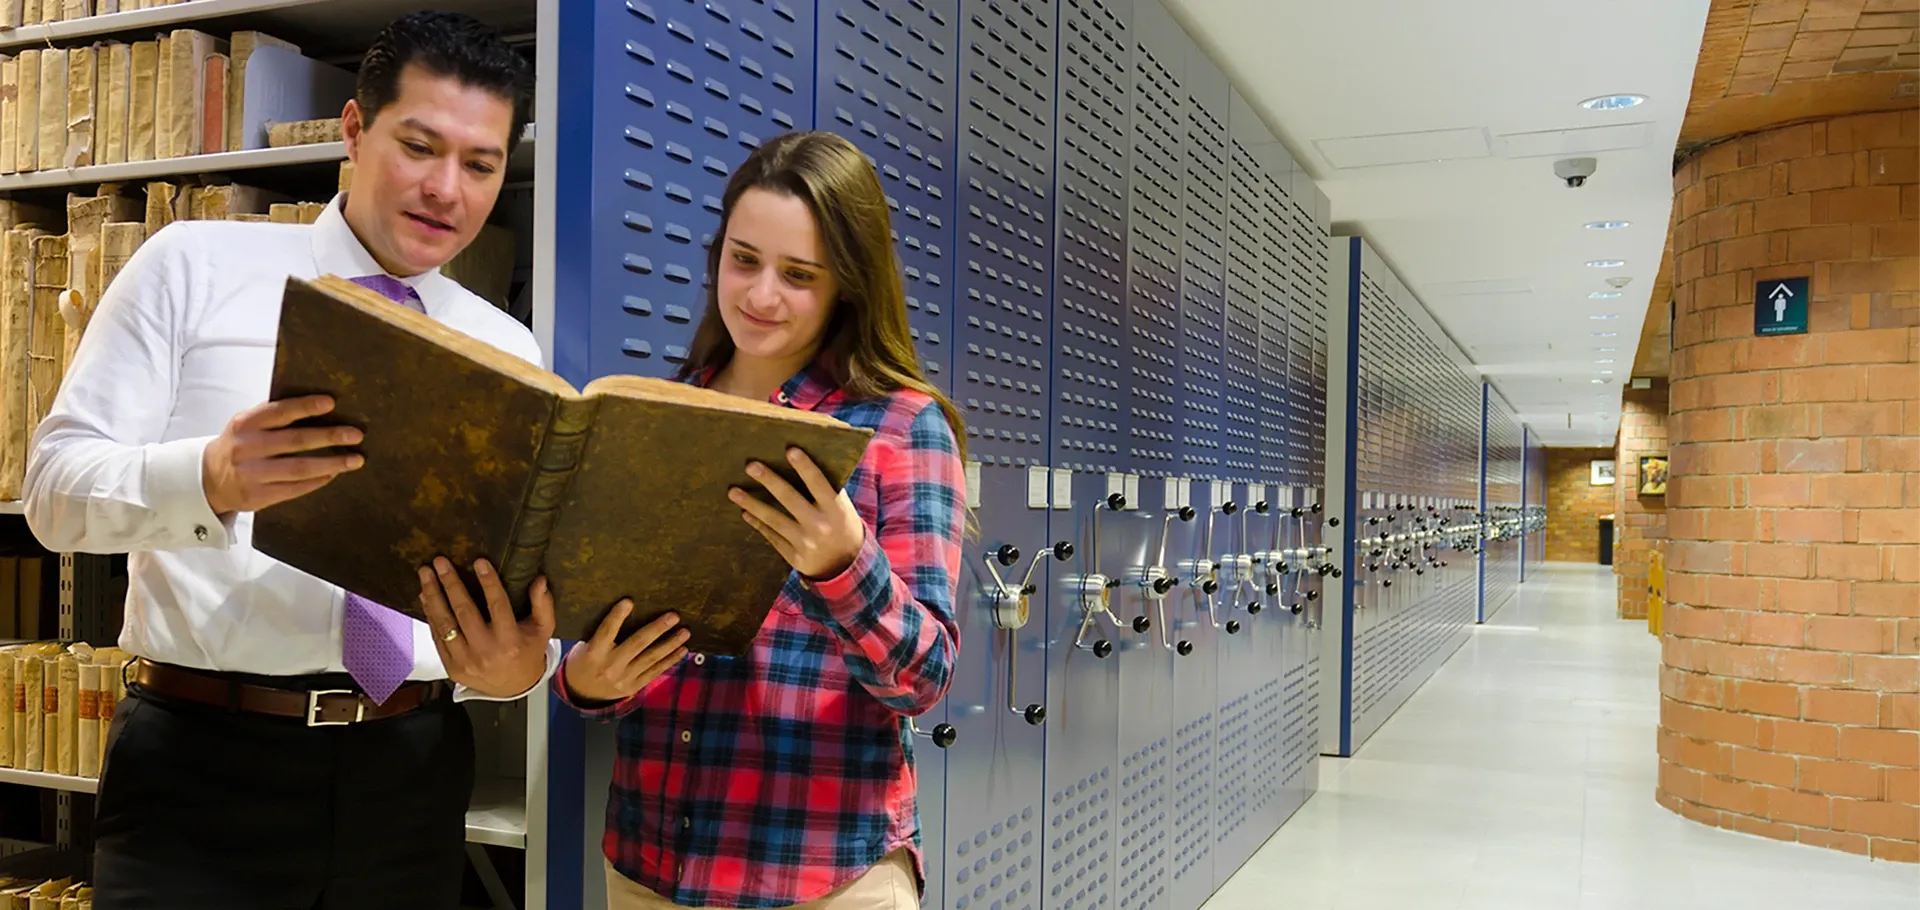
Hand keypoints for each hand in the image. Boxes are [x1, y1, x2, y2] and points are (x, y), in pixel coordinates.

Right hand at [202, 395, 363, 514]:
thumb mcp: (245, 425)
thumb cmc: (238, 446)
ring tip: (355, 459)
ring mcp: (251, 475)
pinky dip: (317, 480)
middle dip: (329, 437)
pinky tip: (333, 474)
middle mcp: (246, 448)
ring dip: (332, 463)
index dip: (305, 407)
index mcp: (244, 424)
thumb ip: (272, 415)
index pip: (278, 412)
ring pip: (299, 469)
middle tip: (356, 434)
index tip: (330, 402)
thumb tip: (319, 405)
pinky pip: (295, 488)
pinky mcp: (257, 497)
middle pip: (295, 441)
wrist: (206, 479)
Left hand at [417, 558, 556, 698]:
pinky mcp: (451, 667)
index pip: (497, 606)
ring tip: (425, 574)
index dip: (488, 582)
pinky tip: (426, 596)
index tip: (479, 562)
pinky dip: (430, 615)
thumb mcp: (543, 630)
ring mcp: (465, 661)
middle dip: (450, 584)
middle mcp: (486, 652)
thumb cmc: (527, 652)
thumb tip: (539, 580)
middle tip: (440, 562)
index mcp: (510, 642)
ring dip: (433, 596)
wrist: (512, 689)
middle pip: (464, 612)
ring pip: (445, 624)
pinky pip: (437, 637)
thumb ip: (543, 604)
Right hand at [561, 601, 690, 704]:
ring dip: (670, 644)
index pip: (606, 631)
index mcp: (594, 653)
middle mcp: (610, 666)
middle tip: (673, 616)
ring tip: (685, 632)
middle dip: (657, 629)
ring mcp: (623, 678)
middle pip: (637, 644)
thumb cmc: (585, 661)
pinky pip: (655, 671)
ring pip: (651, 658)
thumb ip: (604, 634)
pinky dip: (670, 660)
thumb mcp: (586, 646)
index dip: (617, 616)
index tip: (629, 601)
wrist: (582, 694)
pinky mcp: (634, 687)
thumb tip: (627, 610)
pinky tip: (682, 650)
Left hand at [730, 447, 865, 578]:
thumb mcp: (842, 507)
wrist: (846, 564)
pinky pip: (772, 536)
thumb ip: (826, 488)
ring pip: (774, 519)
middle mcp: (820, 526)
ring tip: (733, 492)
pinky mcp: (794, 557)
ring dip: (751, 504)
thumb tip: (799, 461)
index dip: (805, 467)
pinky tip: (745, 512)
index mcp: (835, 509)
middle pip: (790, 498)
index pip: (818, 483)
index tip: (790, 450)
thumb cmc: (840, 524)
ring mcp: (806, 543)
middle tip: (750, 465)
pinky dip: (757, 523)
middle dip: (769, 480)